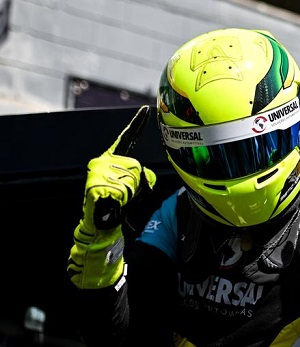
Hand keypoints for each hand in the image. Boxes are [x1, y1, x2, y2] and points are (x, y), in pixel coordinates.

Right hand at [68, 105, 155, 288]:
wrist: (99, 227)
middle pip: (138, 167)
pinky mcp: (96, 184)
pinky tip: (113, 204)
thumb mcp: (134, 188)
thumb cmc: (118, 208)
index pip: (127, 139)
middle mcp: (103, 161)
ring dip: (132, 194)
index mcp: (112, 160)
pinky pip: (124, 189)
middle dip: (138, 185)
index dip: (137, 124)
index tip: (145, 109)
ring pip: (133, 179)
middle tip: (125, 197)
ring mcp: (98, 172)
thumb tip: (142, 172)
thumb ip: (139, 175)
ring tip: (118, 201)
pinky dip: (123, 199)